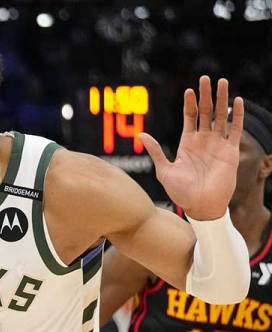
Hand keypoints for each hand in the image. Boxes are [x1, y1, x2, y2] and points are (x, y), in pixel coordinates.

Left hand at [140, 76, 242, 220]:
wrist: (200, 206)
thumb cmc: (181, 192)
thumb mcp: (164, 170)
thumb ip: (155, 151)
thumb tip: (141, 135)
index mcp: (187, 144)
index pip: (189, 117)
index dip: (189, 103)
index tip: (189, 90)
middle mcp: (203, 141)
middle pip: (205, 112)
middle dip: (205, 95)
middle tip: (206, 78)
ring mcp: (218, 145)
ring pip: (221, 117)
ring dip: (221, 100)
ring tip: (222, 82)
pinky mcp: (230, 152)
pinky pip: (235, 130)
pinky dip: (237, 116)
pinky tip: (237, 101)